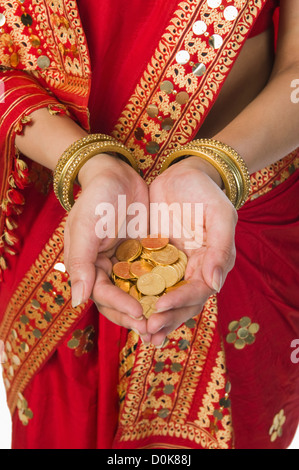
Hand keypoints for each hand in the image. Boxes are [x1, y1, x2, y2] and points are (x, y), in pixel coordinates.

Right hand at [64, 153, 150, 338]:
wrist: (117, 174)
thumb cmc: (97, 198)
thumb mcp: (85, 227)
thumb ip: (80, 262)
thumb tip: (76, 301)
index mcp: (88, 267)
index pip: (103, 295)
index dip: (120, 306)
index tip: (140, 313)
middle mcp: (106, 271)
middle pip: (120, 302)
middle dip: (137, 318)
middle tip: (156, 332)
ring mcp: (126, 265)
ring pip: (138, 294)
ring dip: (151, 310)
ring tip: (167, 326)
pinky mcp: (143, 257)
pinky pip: (152, 278)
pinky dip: (161, 291)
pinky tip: (176, 300)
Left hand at [147, 157, 237, 345]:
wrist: (182, 175)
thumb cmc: (205, 192)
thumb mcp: (219, 215)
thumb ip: (221, 248)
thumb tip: (215, 285)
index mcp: (211, 263)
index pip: (197, 290)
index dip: (180, 300)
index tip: (161, 307)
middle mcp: (192, 270)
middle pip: (181, 302)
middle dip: (166, 318)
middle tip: (148, 331)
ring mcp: (172, 267)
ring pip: (164, 297)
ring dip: (153, 316)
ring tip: (141, 333)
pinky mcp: (153, 260)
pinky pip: (146, 282)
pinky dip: (139, 297)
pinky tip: (127, 309)